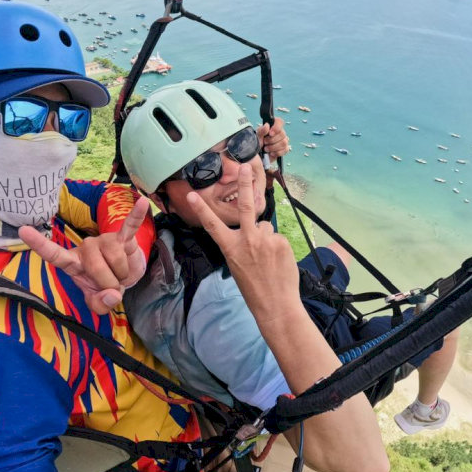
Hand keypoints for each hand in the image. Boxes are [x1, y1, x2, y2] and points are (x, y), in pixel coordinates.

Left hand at [17, 198, 149, 314]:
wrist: (125, 276)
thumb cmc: (105, 287)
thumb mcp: (98, 303)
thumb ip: (100, 305)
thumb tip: (113, 294)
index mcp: (73, 263)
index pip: (54, 254)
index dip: (39, 244)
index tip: (23, 230)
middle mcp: (86, 248)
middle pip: (96, 266)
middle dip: (109, 284)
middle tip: (113, 288)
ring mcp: (104, 240)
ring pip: (115, 258)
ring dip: (122, 274)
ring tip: (121, 275)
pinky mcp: (123, 237)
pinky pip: (130, 226)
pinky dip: (136, 216)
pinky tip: (143, 202)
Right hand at [185, 165, 297, 314]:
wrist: (275, 304)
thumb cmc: (254, 288)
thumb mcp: (237, 266)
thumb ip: (242, 244)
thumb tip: (255, 229)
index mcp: (231, 248)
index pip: (212, 225)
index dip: (200, 209)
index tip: (191, 194)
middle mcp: (246, 240)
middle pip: (244, 206)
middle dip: (245, 184)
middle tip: (245, 166)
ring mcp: (265, 240)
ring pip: (265, 228)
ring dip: (267, 238)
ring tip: (268, 259)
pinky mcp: (281, 242)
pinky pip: (277, 237)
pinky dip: (278, 246)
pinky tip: (277, 262)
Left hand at [259, 118, 289, 164]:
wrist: (258, 155)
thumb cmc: (257, 144)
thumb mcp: (257, 137)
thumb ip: (261, 131)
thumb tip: (267, 125)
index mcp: (272, 126)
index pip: (279, 122)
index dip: (276, 127)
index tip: (270, 133)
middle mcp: (279, 132)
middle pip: (282, 134)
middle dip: (272, 140)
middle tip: (264, 143)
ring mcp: (283, 140)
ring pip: (284, 142)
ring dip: (273, 147)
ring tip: (266, 149)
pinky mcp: (285, 148)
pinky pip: (285, 149)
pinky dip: (277, 152)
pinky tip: (271, 153)